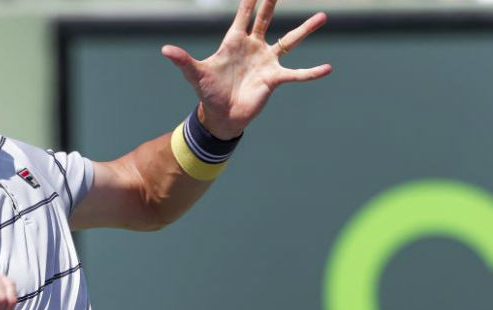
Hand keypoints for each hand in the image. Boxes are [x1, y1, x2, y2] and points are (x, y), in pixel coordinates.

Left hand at [161, 0, 330, 139]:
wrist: (221, 116)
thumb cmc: (209, 92)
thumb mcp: (195, 74)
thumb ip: (183, 60)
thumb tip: (164, 50)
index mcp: (234, 42)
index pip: (244, 14)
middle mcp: (253, 47)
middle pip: (266, 18)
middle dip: (272, 1)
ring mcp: (266, 61)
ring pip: (290, 41)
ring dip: (306, 29)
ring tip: (323, 16)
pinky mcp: (274, 79)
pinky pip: (296, 74)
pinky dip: (311, 72)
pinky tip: (327, 68)